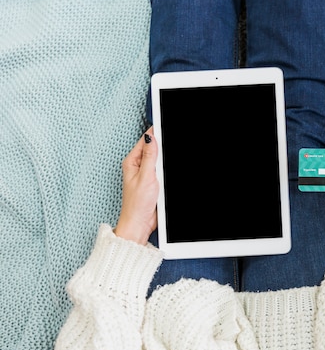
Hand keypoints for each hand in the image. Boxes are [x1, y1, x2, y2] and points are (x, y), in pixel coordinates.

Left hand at [114, 127, 158, 244]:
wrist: (140, 223)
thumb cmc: (137, 204)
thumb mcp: (145, 177)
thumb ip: (149, 156)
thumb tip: (151, 137)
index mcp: (132, 162)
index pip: (145, 141)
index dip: (156, 133)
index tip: (165, 126)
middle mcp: (138, 166)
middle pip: (153, 149)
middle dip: (162, 147)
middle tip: (167, 151)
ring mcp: (146, 174)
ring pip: (159, 160)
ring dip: (165, 160)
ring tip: (165, 165)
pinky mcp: (153, 183)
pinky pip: (162, 171)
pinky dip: (166, 170)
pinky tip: (167, 172)